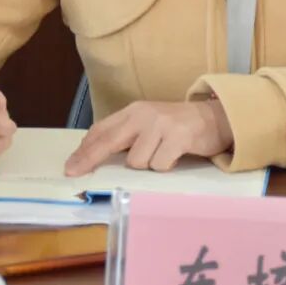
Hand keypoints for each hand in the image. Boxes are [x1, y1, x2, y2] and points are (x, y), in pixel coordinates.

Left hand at [64, 100, 232, 176]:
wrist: (215, 118)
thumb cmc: (177, 126)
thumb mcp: (148, 124)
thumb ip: (125, 135)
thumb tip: (93, 154)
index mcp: (134, 110)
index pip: (102, 130)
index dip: (84, 149)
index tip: (70, 166)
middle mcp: (145, 114)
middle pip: (109, 141)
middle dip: (89, 159)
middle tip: (73, 173)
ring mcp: (162, 124)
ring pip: (136, 161)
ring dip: (147, 165)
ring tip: (162, 155)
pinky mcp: (179, 137)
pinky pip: (159, 165)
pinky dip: (165, 167)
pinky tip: (175, 157)